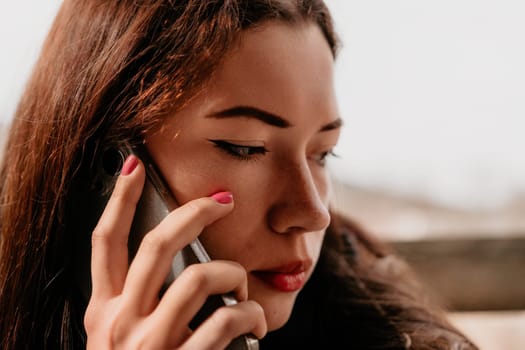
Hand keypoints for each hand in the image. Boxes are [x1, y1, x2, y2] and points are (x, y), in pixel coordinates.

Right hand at [84, 155, 266, 348]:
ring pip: (199, 276)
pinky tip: (254, 325)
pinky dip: (251, 315)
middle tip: (222, 199)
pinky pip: (228, 318)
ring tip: (242, 289)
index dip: (117, 199)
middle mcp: (120, 324)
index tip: (133, 165)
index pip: (104, 242)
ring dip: (234, 274)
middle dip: (195, 211)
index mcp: (104, 315)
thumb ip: (144, 305)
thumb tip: (190, 261)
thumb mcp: (128, 341)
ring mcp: (151, 345)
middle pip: (156, 244)